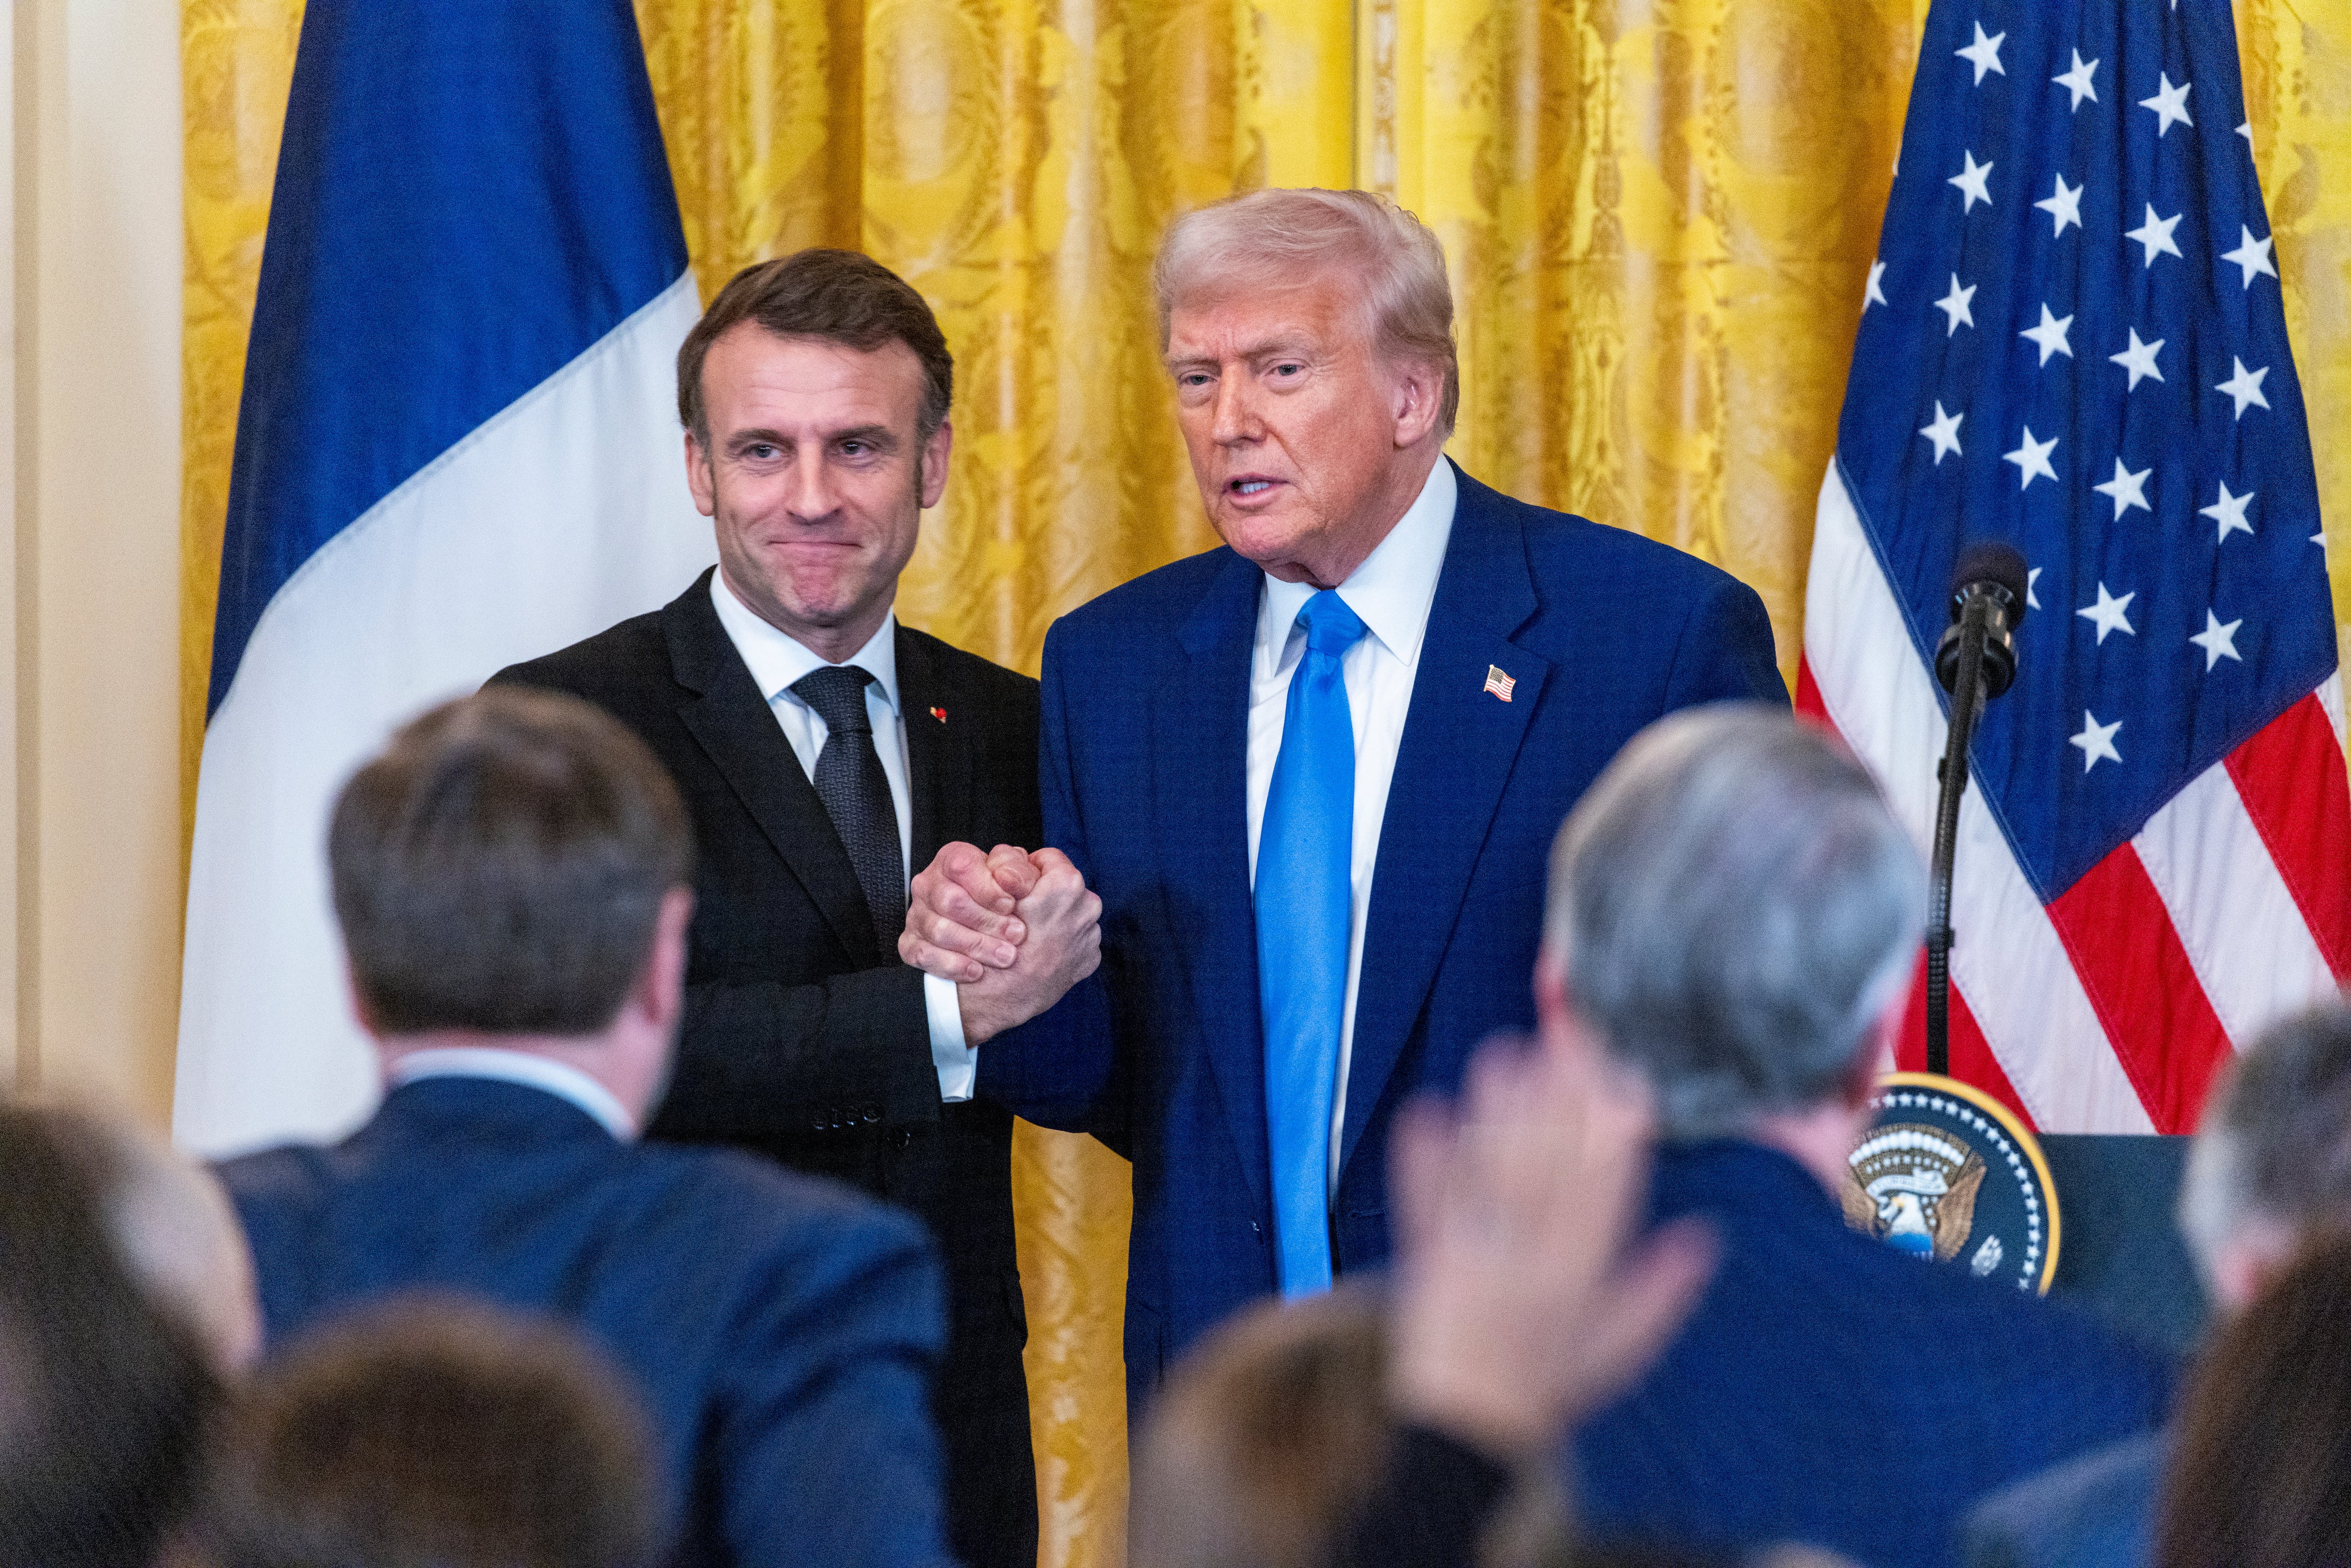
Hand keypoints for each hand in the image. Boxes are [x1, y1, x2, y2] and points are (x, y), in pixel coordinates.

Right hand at [903, 842, 1043, 979]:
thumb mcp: (1019, 878)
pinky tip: (977, 970)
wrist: (998, 934)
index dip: (988, 888)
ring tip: (1005, 956)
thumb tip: (1008, 878)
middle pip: (950, 900)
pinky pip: (924, 955)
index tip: (1010, 905)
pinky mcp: (911, 943)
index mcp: (952, 859)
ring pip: (940, 930)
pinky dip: (953, 965)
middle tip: (1016, 934)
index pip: (962, 866)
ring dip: (977, 946)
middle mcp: (929, 884)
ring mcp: (917, 915)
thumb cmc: (1006, 900)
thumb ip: (1018, 871)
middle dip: (987, 921)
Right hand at [949, 849, 1101, 1045]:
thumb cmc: (991, 943)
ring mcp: (1091, 936)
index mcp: (1066, 883)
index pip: (1048, 858)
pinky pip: (1076, 940)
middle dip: (1045, 895)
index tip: (1014, 887)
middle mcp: (1087, 906)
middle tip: (1020, 913)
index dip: (1026, 870)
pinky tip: (1040, 952)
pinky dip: (1061, 942)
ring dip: (1055, 919)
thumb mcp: (994, 891)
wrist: (998, 997)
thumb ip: (1010, 865)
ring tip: (1028, 935)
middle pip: (1064, 887)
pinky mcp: (1089, 960)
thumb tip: (1020, 859)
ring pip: (1071, 913)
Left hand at [1384, 1024, 1715, 1460]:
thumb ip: (1662, 1291)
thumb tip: (1707, 1237)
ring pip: (1490, 1174)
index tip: (1623, 1079)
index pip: (1604, 1193)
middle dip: (1558, 1100)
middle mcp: (1530, 1263)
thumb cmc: (1548, 1386)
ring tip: (1503, 1052)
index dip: (1615, 1133)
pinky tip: (1423, 1107)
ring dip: (1495, 1111)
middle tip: (1564, 1037)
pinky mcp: (1424, 1261)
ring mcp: (1472, 1259)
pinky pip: (1422, 1203)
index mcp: (1581, 1280)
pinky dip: (1421, 1157)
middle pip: (1547, 1167)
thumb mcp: (1619, 1350)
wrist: (1466, 1431)